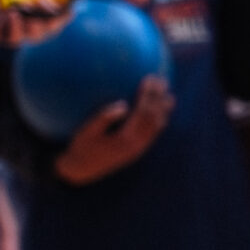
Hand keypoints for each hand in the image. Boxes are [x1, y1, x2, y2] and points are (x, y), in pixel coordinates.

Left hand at [0, 0, 66, 47]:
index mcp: (33, 0)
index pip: (57, 9)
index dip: (66, 10)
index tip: (71, 6)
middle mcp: (28, 16)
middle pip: (52, 26)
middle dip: (55, 18)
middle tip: (50, 7)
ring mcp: (16, 28)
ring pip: (38, 34)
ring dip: (36, 22)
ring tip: (24, 6)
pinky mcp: (2, 37)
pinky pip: (17, 38)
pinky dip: (16, 26)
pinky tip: (9, 14)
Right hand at [53, 76, 172, 184]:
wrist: (82, 170)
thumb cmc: (81, 147)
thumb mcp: (86, 132)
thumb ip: (103, 118)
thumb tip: (123, 104)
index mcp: (125, 139)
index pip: (142, 113)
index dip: (148, 96)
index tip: (149, 79)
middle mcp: (136, 145)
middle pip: (154, 118)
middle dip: (158, 99)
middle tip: (162, 80)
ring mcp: (139, 149)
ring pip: (157, 127)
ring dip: (163, 110)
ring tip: (168, 94)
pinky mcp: (137, 151)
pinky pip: (153, 134)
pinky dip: (159, 120)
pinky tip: (159, 111)